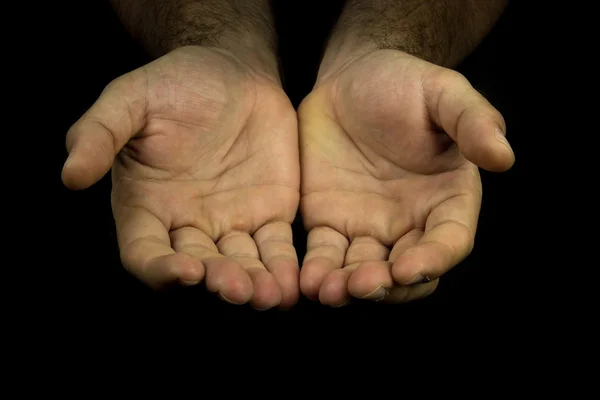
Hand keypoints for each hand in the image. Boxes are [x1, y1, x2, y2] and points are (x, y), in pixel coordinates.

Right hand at [62, 46, 299, 309]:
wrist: (230, 73)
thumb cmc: (173, 85)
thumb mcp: (129, 100)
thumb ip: (99, 134)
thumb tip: (70, 175)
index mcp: (147, 207)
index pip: (145, 253)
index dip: (161, 269)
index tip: (185, 271)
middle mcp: (188, 224)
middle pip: (199, 266)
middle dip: (217, 281)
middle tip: (237, 289)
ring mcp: (231, 223)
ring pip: (241, 264)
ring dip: (254, 284)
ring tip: (269, 295)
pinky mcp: (269, 214)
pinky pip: (276, 247)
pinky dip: (284, 266)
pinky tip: (292, 282)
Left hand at [298, 49, 513, 305]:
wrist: (350, 80)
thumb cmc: (405, 83)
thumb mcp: (444, 93)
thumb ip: (474, 122)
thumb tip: (503, 156)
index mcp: (447, 198)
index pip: (448, 241)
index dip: (433, 259)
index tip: (409, 268)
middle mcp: (410, 222)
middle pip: (406, 272)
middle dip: (387, 286)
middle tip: (364, 285)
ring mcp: (368, 227)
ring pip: (363, 272)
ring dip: (348, 288)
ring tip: (330, 291)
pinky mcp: (330, 223)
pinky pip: (325, 255)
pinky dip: (317, 272)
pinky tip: (307, 280)